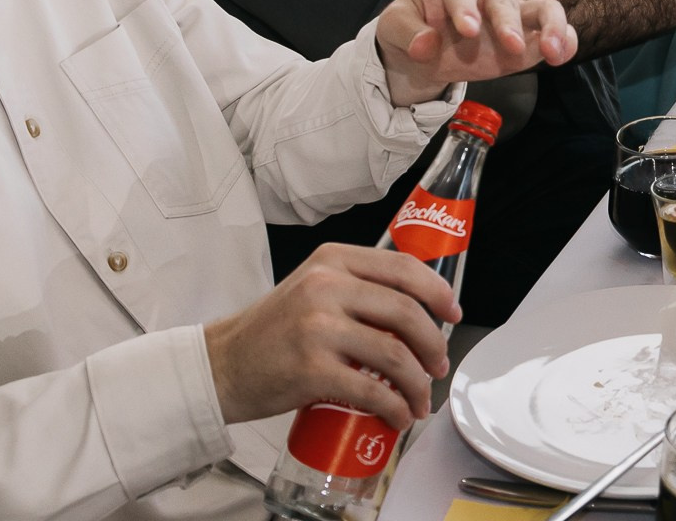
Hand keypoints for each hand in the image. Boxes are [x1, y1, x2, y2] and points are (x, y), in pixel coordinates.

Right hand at [203, 244, 458, 427]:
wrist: (222, 366)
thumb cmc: (272, 332)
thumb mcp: (313, 289)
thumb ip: (357, 288)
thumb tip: (417, 311)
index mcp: (332, 259)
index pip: (403, 267)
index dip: (438, 292)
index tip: (454, 313)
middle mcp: (326, 286)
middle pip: (406, 311)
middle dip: (433, 343)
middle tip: (439, 364)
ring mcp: (318, 327)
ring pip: (394, 353)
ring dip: (418, 382)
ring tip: (420, 398)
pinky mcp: (311, 369)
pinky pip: (372, 390)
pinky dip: (394, 407)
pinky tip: (398, 416)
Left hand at [374, 0, 577, 107]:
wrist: (424, 49)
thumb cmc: (411, 26)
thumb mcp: (393, 26)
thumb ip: (407, 32)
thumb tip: (425, 45)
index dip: (465, 6)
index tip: (467, 29)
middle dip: (507, 20)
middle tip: (511, 46)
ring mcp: (514, 12)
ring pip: (544, 7)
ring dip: (551, 26)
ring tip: (552, 51)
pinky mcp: (529, 36)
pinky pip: (554, 33)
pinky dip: (564, 41)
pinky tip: (562, 55)